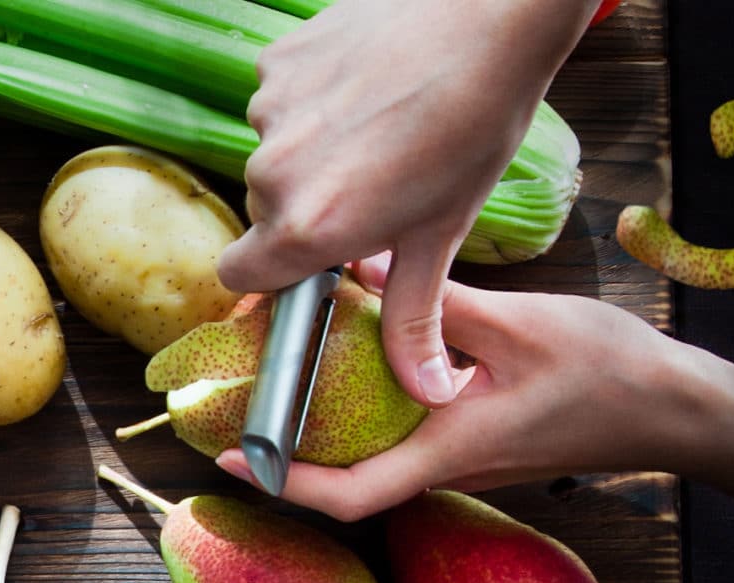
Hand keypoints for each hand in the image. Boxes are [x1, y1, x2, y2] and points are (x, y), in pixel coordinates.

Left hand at [215, 257, 694, 518]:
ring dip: (321, 426)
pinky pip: (396, 438)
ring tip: (275, 376)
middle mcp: (442, 470)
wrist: (669, 407)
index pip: (348, 496)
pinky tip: (344, 364)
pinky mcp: (465, 445)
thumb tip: (361, 269)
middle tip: (236, 400)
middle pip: (343, 478)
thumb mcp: (516, 323)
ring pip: (368, 457)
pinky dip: (361, 410)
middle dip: (285, 448)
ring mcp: (453, 462)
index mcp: (447, 452)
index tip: (233, 458)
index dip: (282, 483)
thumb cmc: (606, 371)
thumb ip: (435, 303)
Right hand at [219, 0, 595, 406]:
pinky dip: (313, 96)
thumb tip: (426, 393)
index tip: (309, 256)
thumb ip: (413, 319)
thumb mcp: (442, 234)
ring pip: (274, 152)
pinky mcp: (278, 60)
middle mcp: (274, 174)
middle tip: (369, 182)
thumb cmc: (475, 124)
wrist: (494, 15)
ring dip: (310, 149)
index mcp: (306, 229)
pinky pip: (279, 96)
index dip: (272, 270)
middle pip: (262, 212)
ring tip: (375, 125)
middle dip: (304, 205)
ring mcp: (270, 111)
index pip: (240, 275)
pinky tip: (364, 84)